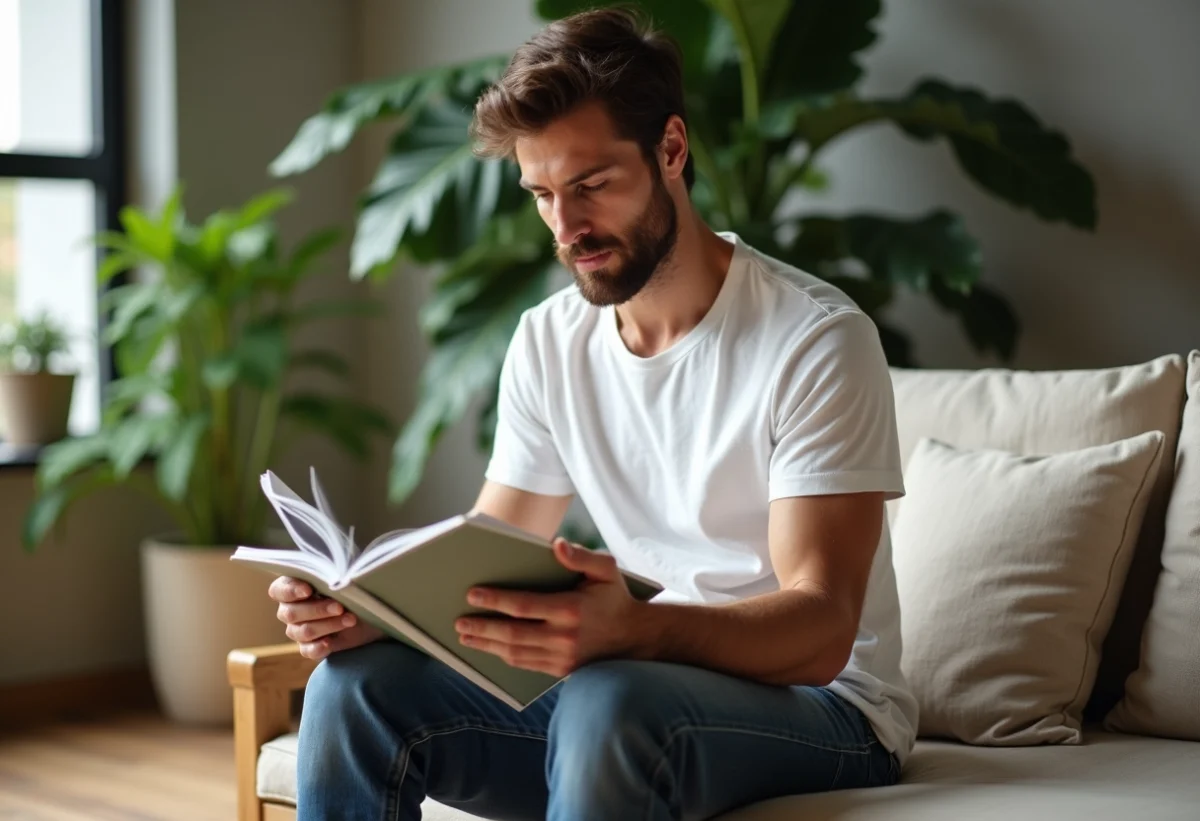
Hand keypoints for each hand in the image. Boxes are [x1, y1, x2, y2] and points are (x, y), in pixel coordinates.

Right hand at [269, 576, 382, 659]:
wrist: (368, 609)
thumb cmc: (349, 586)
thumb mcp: (341, 575)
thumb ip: (329, 573)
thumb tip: (332, 573)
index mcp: (291, 587)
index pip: (278, 590)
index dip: (290, 591)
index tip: (309, 590)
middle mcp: (290, 609)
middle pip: (291, 613)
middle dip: (318, 610)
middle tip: (340, 607)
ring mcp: (297, 630)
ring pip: (302, 632)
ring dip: (328, 625)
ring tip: (350, 619)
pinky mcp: (310, 647)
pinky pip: (307, 651)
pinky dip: (317, 647)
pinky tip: (329, 642)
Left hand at [454, 538, 643, 676]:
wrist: (634, 637)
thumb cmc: (615, 597)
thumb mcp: (607, 569)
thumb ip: (582, 556)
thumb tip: (557, 544)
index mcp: (571, 609)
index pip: (523, 606)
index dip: (495, 600)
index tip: (472, 594)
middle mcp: (564, 637)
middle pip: (512, 634)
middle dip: (481, 627)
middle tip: (458, 621)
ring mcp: (562, 658)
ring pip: (515, 653)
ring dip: (486, 645)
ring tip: (465, 637)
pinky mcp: (561, 670)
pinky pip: (525, 665)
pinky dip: (504, 656)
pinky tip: (490, 648)